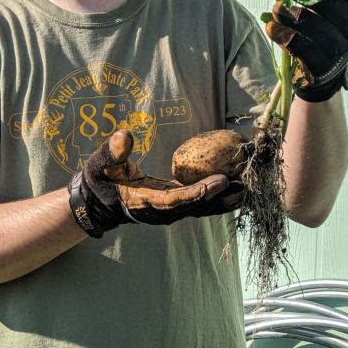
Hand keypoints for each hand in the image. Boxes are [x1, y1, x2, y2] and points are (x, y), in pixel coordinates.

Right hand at [69, 131, 242, 236]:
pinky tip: (237, 191)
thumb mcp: (101, 164)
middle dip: (221, 197)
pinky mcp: (176, 207)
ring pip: (201, 209)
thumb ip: (112, 152)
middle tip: (244, 184)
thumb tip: (124, 135)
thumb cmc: (101, 181)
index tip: (220, 182)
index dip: (198, 192)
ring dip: (224, 201)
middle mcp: (162, 212)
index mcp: (146, 202)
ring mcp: (170, 212)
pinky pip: (200, 205)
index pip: (176, 199)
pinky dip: (218, 199)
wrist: (99, 203)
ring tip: (248, 189)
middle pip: (196, 207)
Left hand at [265, 0, 347, 100]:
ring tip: (275, 9)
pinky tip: (272, 27)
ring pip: (318, 31)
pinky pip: (304, 51)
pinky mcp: (323, 69)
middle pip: (334, 9)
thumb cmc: (322, 21)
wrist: (321, 67)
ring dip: (292, 16)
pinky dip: (285, 37)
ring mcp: (340, 52)